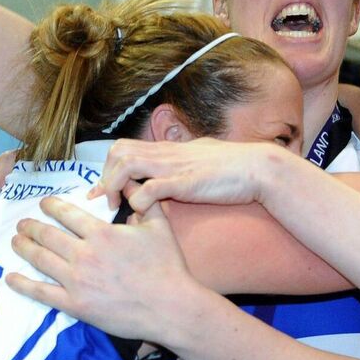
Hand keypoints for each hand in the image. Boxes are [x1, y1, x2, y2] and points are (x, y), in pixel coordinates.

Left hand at [8, 189, 202, 344]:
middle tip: (22, 224)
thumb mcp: (159, 224)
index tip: (43, 204)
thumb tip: (128, 181)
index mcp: (101, 233)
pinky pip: (42, 293)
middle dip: (31, 227)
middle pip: (47, 235)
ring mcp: (77, 281)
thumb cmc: (167, 265)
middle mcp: (84, 254)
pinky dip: (23, 284)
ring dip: (23, 248)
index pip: (66, 214)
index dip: (51, 207)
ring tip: (15, 241)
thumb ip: (142, 200)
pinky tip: (11, 277)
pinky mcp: (75, 305)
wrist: (170, 306)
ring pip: (40, 259)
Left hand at [86, 137, 278, 212]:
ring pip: (127, 164)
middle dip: (105, 175)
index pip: (125, 147)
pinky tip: (142, 211)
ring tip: (116, 206)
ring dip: (114, 186)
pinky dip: (139, 200)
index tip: (101, 189)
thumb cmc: (233, 166)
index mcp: (168, 149)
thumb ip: (181, 161)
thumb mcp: (200, 157)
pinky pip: (151, 187)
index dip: (108, 167)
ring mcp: (174, 166)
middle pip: (118, 151)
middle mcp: (166, 154)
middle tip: (105, 199)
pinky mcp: (185, 182)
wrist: (258, 168)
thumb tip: (169, 168)